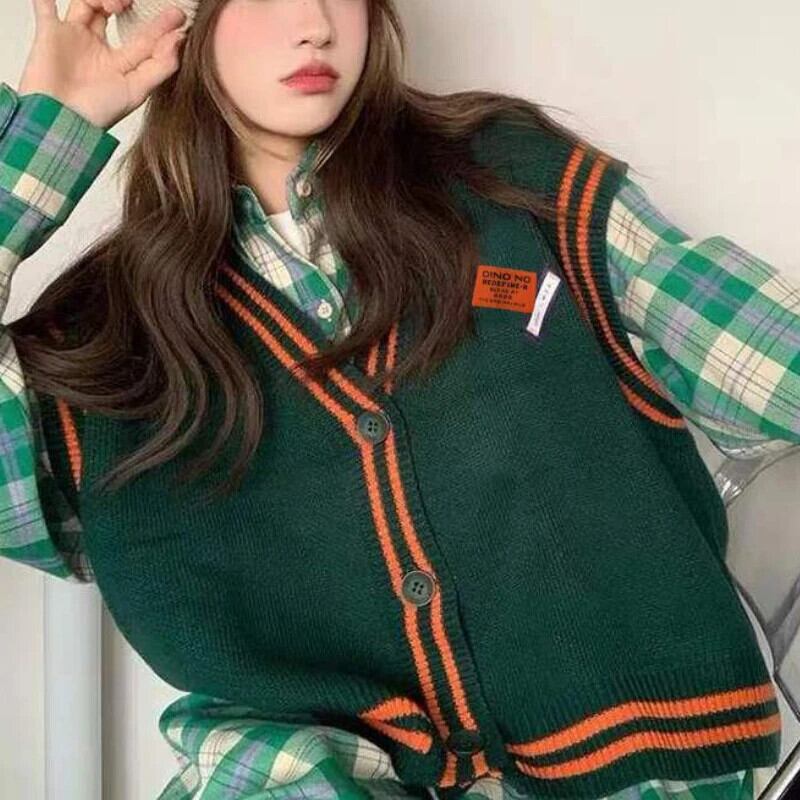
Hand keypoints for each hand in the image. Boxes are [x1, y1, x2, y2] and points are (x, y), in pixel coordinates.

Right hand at [17, 0, 187, 128]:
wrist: (60, 120)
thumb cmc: (97, 114)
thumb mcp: (137, 91)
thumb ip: (160, 66)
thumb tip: (178, 40)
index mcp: (120, 63)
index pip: (144, 38)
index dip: (161, 26)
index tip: (178, 16)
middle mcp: (97, 48)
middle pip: (112, 12)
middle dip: (124, 1)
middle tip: (131, 3)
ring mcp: (74, 38)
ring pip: (86, 2)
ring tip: (113, 4)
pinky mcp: (49, 33)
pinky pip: (45, 5)